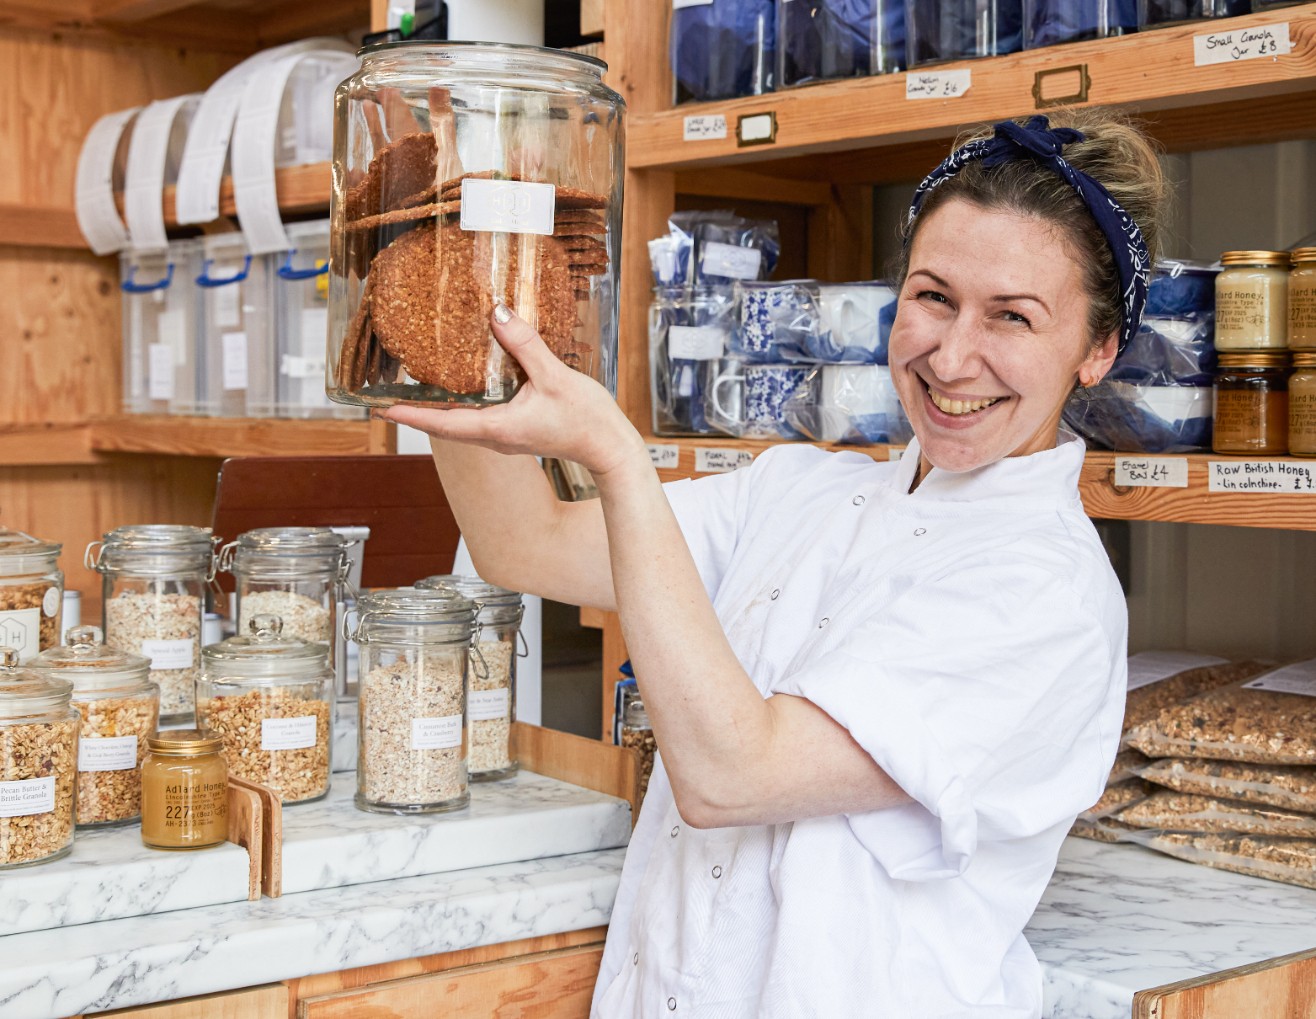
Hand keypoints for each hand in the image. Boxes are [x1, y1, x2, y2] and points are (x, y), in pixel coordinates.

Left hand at [383, 306, 646, 476]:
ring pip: (463, 422)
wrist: (611, 448)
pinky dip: (465, 403)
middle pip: (445, 425)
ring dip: (440, 407)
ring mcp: (506, 437)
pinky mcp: (517, 432)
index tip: (381, 408)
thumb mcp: (554, 376)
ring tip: (418, 385)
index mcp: (497, 427)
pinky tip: (465, 384)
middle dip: (417, 409)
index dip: (410, 415)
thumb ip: (525, 344)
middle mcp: (496, 436)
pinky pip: (481, 417)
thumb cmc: (587, 420)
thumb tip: (497, 314)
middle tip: (388, 393)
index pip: (442, 423)